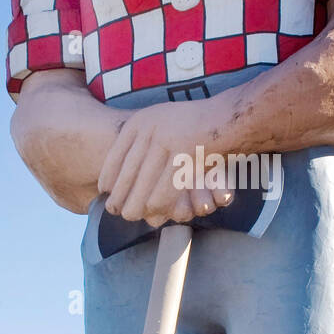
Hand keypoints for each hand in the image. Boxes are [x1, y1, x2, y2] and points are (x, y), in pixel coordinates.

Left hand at [97, 99, 234, 225]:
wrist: (230, 117)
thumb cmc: (198, 122)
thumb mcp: (164, 120)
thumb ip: (145, 137)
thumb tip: (124, 165)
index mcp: (142, 120)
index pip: (117, 152)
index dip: (109, 174)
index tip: (104, 190)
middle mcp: (150, 129)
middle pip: (128, 172)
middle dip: (120, 194)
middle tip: (114, 211)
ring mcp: (167, 143)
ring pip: (144, 183)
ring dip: (136, 203)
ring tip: (130, 216)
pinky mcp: (183, 157)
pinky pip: (166, 188)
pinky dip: (158, 203)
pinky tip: (153, 212)